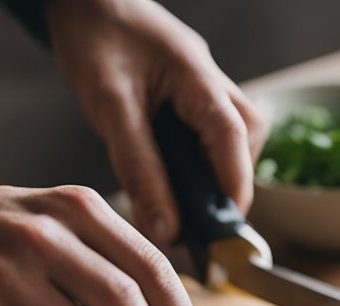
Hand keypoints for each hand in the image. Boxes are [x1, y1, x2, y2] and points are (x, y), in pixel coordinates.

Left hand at [44, 0, 265, 244]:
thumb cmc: (94, 38)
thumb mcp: (110, 107)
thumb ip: (139, 169)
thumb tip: (165, 228)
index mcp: (199, 79)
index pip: (234, 140)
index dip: (233, 190)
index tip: (223, 232)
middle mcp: (212, 83)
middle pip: (245, 142)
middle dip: (225, 184)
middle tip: (196, 219)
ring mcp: (205, 87)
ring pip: (231, 140)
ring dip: (210, 173)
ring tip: (178, 198)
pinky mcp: (190, 95)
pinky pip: (207, 134)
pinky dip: (194, 160)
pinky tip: (168, 172)